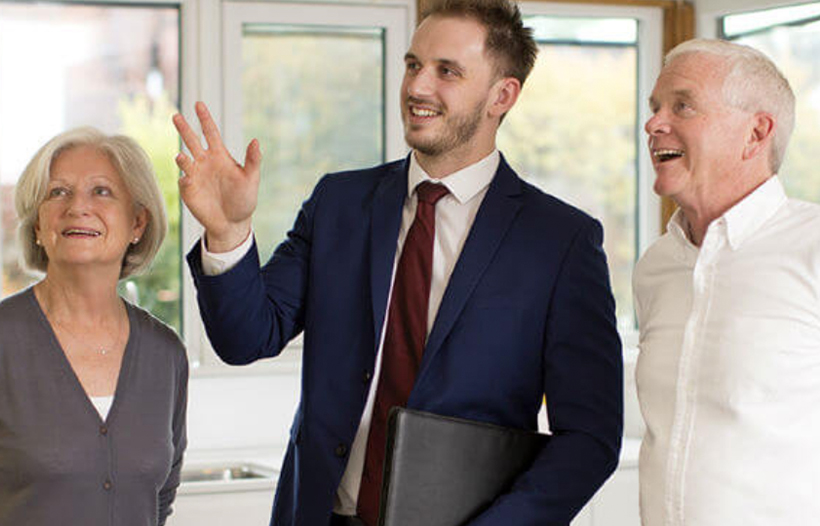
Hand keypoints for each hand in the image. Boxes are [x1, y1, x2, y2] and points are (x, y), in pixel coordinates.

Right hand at [173, 101, 261, 251]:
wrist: (233, 222)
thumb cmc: (244, 199)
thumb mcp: (251, 179)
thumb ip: (253, 160)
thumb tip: (256, 140)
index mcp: (219, 156)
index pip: (210, 133)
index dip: (204, 118)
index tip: (198, 104)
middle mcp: (204, 162)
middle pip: (192, 141)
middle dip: (184, 129)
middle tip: (176, 115)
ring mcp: (195, 175)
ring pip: (184, 160)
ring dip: (182, 158)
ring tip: (182, 156)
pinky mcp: (188, 190)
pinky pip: (183, 181)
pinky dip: (185, 178)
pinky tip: (188, 179)